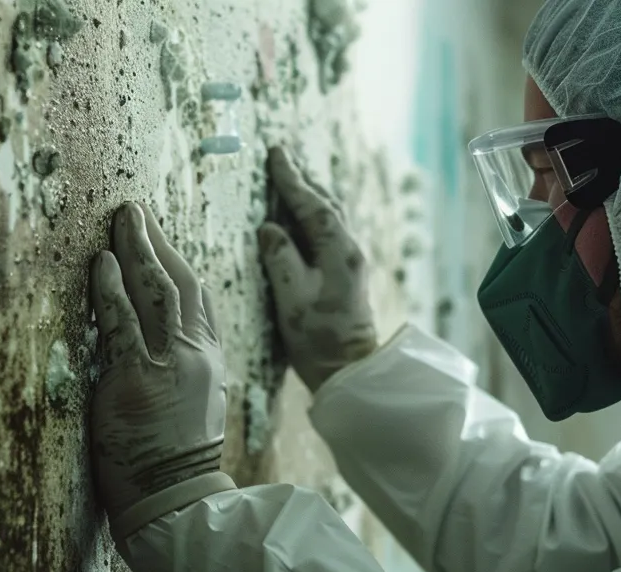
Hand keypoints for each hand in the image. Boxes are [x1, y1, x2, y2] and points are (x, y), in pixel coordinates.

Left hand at [88, 202, 236, 539]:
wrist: (176, 500)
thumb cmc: (176, 464)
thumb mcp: (194, 410)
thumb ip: (181, 374)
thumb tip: (157, 352)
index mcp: (210, 362)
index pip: (200, 301)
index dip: (179, 265)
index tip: (161, 240)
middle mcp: (196, 356)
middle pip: (181, 283)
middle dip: (158, 242)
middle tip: (137, 211)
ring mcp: (169, 364)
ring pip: (156, 291)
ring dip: (137, 249)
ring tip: (122, 219)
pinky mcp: (136, 378)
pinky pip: (122, 322)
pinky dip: (111, 289)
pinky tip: (102, 263)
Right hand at [258, 147, 378, 390]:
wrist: (349, 369)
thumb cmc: (318, 337)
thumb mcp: (291, 297)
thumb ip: (279, 257)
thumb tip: (269, 228)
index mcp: (338, 251)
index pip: (312, 205)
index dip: (291, 179)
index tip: (275, 153)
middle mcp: (349, 251)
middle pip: (326, 206)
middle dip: (302, 182)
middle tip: (280, 161)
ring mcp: (351, 263)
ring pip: (329, 219)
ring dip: (309, 198)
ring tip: (289, 183)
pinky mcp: (346, 275)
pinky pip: (328, 233)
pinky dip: (312, 218)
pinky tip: (301, 221)